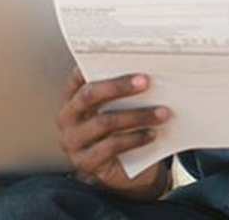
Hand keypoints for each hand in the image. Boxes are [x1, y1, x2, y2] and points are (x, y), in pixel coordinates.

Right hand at [56, 68, 170, 199]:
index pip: (77, 77)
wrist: (124, 171)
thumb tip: (142, 73)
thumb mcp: (117, 109)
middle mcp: (67, 118)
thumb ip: (120, 93)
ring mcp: (73, 141)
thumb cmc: (120, 131)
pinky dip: (135, 138)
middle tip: (145, 81)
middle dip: (119, 86)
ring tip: (161, 112)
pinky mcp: (85, 161)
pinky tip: (152, 133)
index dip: (92, 66)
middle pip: (90, 95)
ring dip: (137, 115)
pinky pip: (111, 146)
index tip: (117, 57)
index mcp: (71, 99)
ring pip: (104, 121)